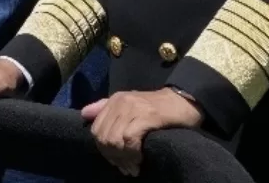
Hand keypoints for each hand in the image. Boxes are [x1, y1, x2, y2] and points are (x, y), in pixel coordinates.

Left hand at [81, 89, 203, 176]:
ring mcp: (133, 108)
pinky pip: (129, 140)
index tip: (117, 161)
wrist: (184, 101)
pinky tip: (140, 160)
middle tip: (126, 167)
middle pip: (103, 137)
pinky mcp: (145, 116)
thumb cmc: (158, 108)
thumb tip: (84, 114)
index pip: (96, 130)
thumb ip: (106, 109)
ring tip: (134, 167)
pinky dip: (132, 154)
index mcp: (115, 100)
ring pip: (114, 140)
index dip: (104, 150)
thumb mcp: (130, 106)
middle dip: (112, 157)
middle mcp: (121, 102)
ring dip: (123, 159)